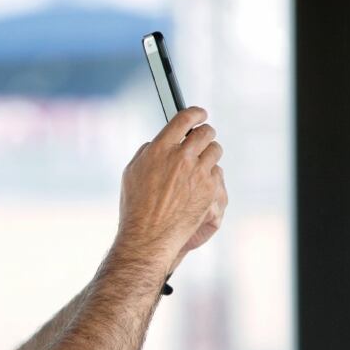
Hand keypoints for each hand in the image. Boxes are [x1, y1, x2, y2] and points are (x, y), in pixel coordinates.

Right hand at [116, 107, 226, 268]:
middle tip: (203, 139)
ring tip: (200, 165)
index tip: (200, 114)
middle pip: (205, 132)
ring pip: (215, 151)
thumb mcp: (131, 173)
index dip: (196, 113)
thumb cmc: (136, 207)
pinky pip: (217, 172)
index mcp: (159, 149)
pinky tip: (200, 186)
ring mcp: (197, 173)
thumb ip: (148, 152)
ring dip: (209, 155)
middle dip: (205, 133)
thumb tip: (160, 141)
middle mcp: (180, 157)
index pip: (184, 118)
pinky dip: (211, 176)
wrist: (149, 236)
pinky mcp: (209, 188)